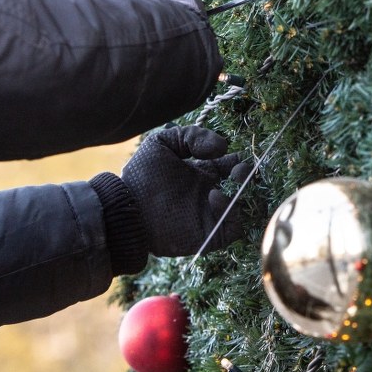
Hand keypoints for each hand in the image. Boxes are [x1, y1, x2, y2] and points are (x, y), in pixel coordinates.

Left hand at [120, 126, 248, 256]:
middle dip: (245, 174)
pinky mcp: (208, 235)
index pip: (232, 166)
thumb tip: (223, 147)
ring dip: (241, 191)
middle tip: (237, 169)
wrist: (125, 208)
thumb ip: (191, 136)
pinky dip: (231, 212)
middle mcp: (209, 193)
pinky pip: (232, 228)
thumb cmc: (141, 176)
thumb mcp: (162, 143)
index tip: (233, 154)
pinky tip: (214, 196)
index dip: (238, 159)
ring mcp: (210, 215)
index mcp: (202, 173)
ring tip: (230, 179)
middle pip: (242, 185)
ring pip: (242, 206)